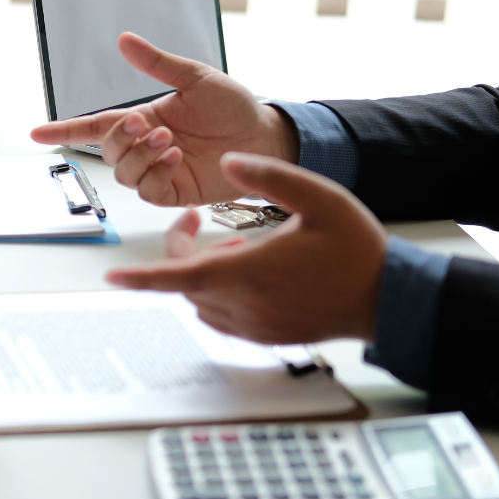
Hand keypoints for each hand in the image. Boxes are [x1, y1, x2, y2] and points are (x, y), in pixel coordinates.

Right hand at [30, 33, 298, 205]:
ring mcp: (160, 171)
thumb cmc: (234, 106)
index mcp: (145, 118)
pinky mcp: (176, 192)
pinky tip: (174, 157)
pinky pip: (148, 190)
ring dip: (139, 156)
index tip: (36, 131)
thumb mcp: (195, 77)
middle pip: (109, 151)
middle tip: (146, 124)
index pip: (95, 127)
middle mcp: (147, 147)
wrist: (266, 135)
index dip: (65, 129)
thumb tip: (124, 40)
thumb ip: (157, 63)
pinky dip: (155, 173)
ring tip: (168, 140)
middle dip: (120, 138)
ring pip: (124, 173)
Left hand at [106, 153, 386, 343]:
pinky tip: (253, 271)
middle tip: (197, 223)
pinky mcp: (263, 335)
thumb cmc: (355, 251)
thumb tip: (229, 163)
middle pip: (186, 281)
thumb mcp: (319, 197)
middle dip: (184, 251)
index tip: (113, 277)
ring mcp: (253, 325)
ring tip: (240, 248)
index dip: (141, 277)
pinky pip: (222, 315)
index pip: (178, 275)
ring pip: (201, 299)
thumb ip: (270, 176)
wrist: (386, 298)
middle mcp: (244, 304)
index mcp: (248, 271)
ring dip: (205, 272)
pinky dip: (221, 292)